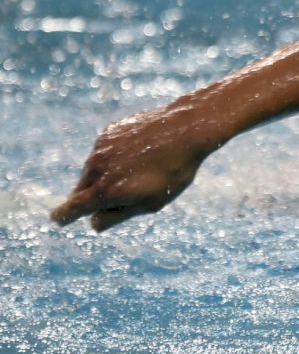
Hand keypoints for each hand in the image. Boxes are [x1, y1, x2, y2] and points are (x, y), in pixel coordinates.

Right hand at [50, 103, 212, 231]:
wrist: (185, 130)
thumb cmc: (172, 172)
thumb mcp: (151, 203)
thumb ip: (118, 215)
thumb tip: (93, 223)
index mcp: (106, 191)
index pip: (73, 208)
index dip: (65, 216)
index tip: (58, 219)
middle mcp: (96, 168)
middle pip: (82, 190)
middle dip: (93, 198)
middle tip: (120, 199)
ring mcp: (100, 148)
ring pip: (92, 170)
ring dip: (104, 177)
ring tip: (138, 174)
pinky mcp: (108, 133)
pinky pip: (103, 152)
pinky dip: (113, 158)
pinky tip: (138, 155)